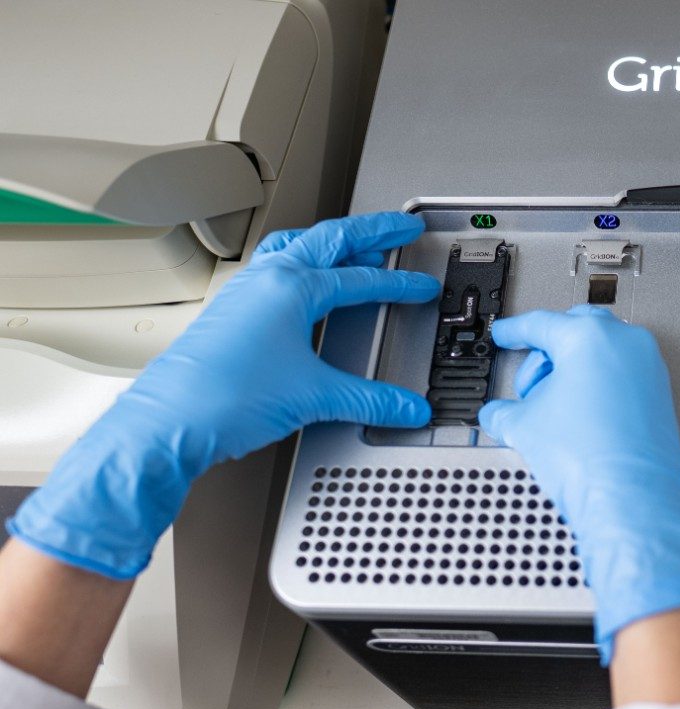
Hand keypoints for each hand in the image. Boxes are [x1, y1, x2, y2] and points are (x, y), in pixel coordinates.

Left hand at [6, 211, 438, 578]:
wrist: (168, 422)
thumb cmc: (224, 398)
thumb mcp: (315, 397)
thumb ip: (370, 400)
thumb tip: (405, 408)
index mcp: (291, 288)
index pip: (359, 278)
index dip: (398, 284)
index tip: (421, 287)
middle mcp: (265, 281)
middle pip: (329, 240)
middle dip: (370, 231)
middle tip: (400, 226)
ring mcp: (244, 294)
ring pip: (296, 249)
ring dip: (330, 243)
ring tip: (355, 246)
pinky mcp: (230, 314)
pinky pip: (274, 272)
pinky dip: (302, 266)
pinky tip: (306, 286)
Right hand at [479, 305, 679, 662]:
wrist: (632, 503)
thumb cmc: (591, 463)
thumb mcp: (525, 427)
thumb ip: (503, 411)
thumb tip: (499, 414)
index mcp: (590, 338)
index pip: (541, 323)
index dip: (514, 331)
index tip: (506, 335)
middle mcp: (626, 345)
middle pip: (578, 328)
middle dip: (549, 350)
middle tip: (528, 378)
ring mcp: (649, 370)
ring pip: (604, 351)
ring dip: (575, 369)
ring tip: (553, 407)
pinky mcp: (661, 396)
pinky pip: (624, 375)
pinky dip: (599, 385)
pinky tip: (581, 418)